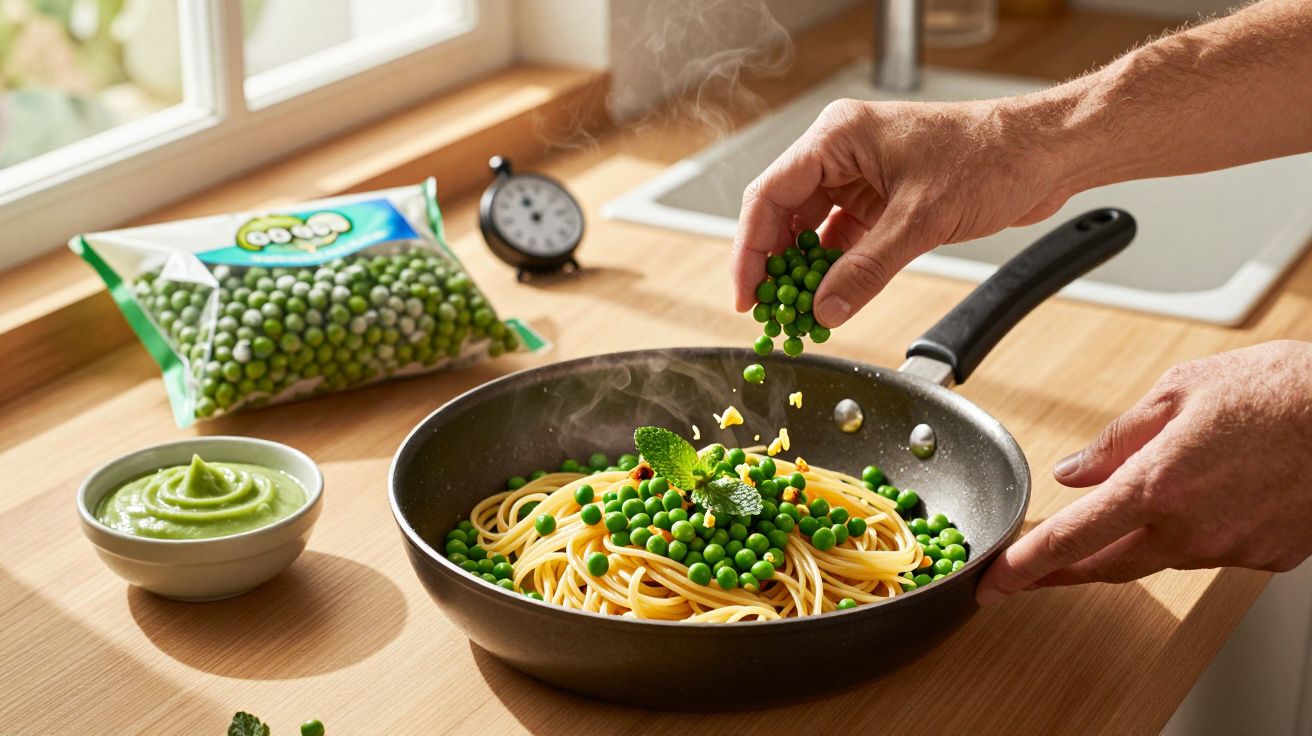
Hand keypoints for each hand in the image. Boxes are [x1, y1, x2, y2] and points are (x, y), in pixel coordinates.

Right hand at [730, 97, 1076, 327]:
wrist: (1046, 154)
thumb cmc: (991, 156)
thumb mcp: (919, 220)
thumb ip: (865, 270)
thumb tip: (825, 310)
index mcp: (837, 136)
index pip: (769, 195)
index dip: (750, 250)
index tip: (747, 295)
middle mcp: (842, 151)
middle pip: (783, 213)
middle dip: (774, 265)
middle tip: (767, 311)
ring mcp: (863, 174)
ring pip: (812, 229)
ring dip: (805, 271)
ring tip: (795, 312)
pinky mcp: (884, 198)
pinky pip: (843, 238)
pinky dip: (835, 269)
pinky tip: (829, 298)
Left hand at [976, 340, 1311, 604]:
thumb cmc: (1284, 391)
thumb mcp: (1180, 392)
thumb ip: (1117, 439)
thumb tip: (1074, 471)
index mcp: (1157, 485)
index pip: (1070, 539)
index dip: (1024, 566)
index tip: (993, 582)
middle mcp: (1191, 529)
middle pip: (1106, 564)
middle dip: (1061, 572)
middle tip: (1028, 576)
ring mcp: (1232, 549)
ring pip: (1159, 557)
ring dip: (1128, 544)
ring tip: (1116, 518)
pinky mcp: (1268, 557)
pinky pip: (1210, 551)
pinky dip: (1190, 533)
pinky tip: (1202, 502)